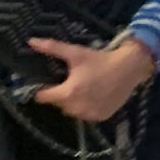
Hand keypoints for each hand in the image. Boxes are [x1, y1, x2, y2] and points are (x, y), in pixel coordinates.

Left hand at [29, 39, 154, 122]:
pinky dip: (88, 108)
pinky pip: (87, 115)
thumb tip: (30, 42)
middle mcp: (76, 108)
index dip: (43, 90)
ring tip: (86, 88)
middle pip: (59, 104)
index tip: (50, 82)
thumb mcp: (75, 53)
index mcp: (67, 93)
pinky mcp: (101, 118)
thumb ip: (52, 48)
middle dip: (62, 94)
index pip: (43, 97)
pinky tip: (96, 95)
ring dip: (75, 102)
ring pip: (72, 111)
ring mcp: (89, 115)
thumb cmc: (100, 60)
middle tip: (74, 81)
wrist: (129, 67)